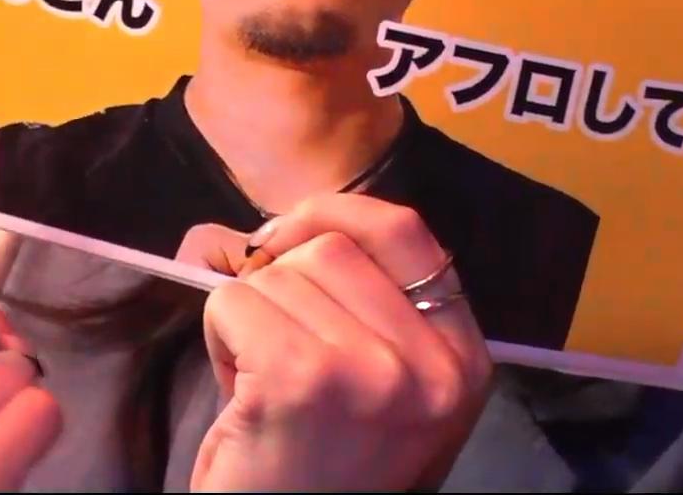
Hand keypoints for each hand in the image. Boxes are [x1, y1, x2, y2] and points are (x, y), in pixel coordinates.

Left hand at [191, 194, 493, 491]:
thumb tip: (299, 225)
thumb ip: (376, 308)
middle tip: (278, 360)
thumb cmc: (321, 469)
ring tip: (264, 386)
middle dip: (284, 288)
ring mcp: (373, 372)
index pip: (410, 234)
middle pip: (334, 249)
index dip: (340, 215)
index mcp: (464, 361)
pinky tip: (238, 392)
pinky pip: (235, 302)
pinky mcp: (304, 379)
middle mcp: (432, 366)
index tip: (291, 236)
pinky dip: (218, 336)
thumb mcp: (383, 387)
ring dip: (251, 319)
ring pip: (279, 275)